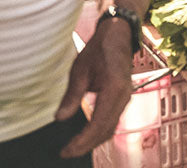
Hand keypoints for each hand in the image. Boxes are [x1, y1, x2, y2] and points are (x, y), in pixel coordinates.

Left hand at [55, 21, 133, 157]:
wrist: (119, 35)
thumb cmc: (99, 49)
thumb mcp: (80, 69)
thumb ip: (72, 95)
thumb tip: (60, 118)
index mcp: (114, 88)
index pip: (99, 123)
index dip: (82, 141)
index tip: (66, 150)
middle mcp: (124, 96)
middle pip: (107, 130)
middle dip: (87, 145)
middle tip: (67, 153)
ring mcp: (126, 97)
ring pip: (112, 127)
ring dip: (94, 140)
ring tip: (74, 147)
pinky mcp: (124, 97)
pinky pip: (114, 120)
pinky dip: (100, 131)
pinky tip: (87, 135)